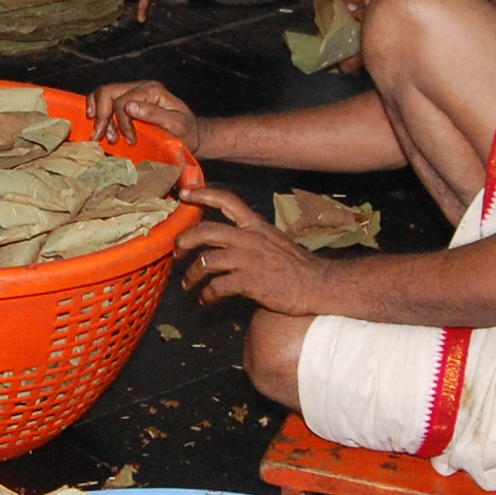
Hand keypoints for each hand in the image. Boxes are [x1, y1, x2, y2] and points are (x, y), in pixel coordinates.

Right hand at [89, 80, 201, 154]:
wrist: (191, 134)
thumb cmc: (186, 132)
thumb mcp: (177, 125)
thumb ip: (154, 114)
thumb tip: (128, 107)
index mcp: (152, 90)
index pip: (123, 100)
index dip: (121, 122)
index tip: (129, 141)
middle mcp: (141, 86)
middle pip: (108, 92)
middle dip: (102, 117)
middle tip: (103, 138)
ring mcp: (133, 91)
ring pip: (103, 94)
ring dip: (99, 115)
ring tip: (104, 136)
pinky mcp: (128, 99)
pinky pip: (105, 99)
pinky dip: (97, 110)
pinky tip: (99, 124)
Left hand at [176, 186, 330, 312]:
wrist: (318, 285)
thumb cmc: (297, 266)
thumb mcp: (274, 241)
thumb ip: (251, 238)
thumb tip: (228, 244)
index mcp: (256, 225)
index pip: (227, 201)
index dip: (202, 194)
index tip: (184, 194)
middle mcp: (250, 238)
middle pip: (206, 231)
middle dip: (185, 240)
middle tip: (177, 251)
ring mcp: (248, 260)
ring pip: (206, 261)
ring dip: (192, 275)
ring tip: (188, 284)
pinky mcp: (249, 282)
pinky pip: (217, 287)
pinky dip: (207, 295)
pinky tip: (206, 300)